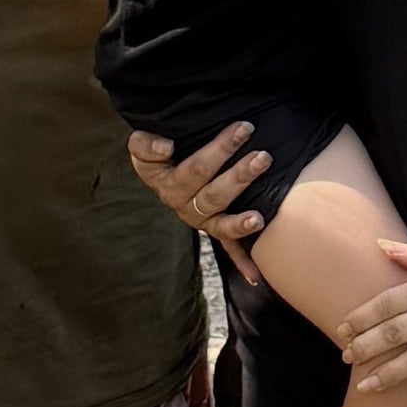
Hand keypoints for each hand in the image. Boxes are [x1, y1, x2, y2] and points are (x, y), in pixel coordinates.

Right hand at [126, 126, 268, 283]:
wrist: (164, 163)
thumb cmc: (159, 150)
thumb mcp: (142, 144)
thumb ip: (146, 144)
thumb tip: (166, 148)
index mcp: (167, 182)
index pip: (194, 169)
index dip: (219, 151)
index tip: (243, 130)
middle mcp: (183, 204)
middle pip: (213, 194)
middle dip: (240, 176)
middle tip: (264, 158)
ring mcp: (200, 220)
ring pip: (221, 220)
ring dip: (241, 222)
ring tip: (260, 218)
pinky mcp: (214, 229)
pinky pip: (227, 247)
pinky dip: (242, 262)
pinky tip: (256, 276)